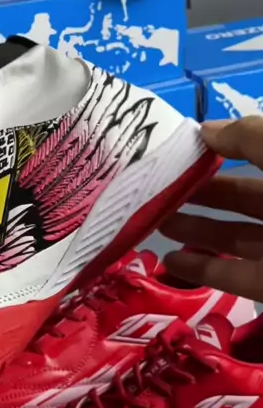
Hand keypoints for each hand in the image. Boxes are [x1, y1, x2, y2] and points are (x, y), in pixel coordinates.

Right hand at [160, 117, 262, 302]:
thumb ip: (247, 137)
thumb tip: (204, 131)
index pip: (256, 152)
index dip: (222, 148)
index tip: (179, 148)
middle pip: (241, 196)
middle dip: (198, 190)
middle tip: (154, 186)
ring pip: (233, 236)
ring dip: (193, 229)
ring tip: (153, 220)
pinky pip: (233, 276)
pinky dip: (201, 270)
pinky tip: (169, 261)